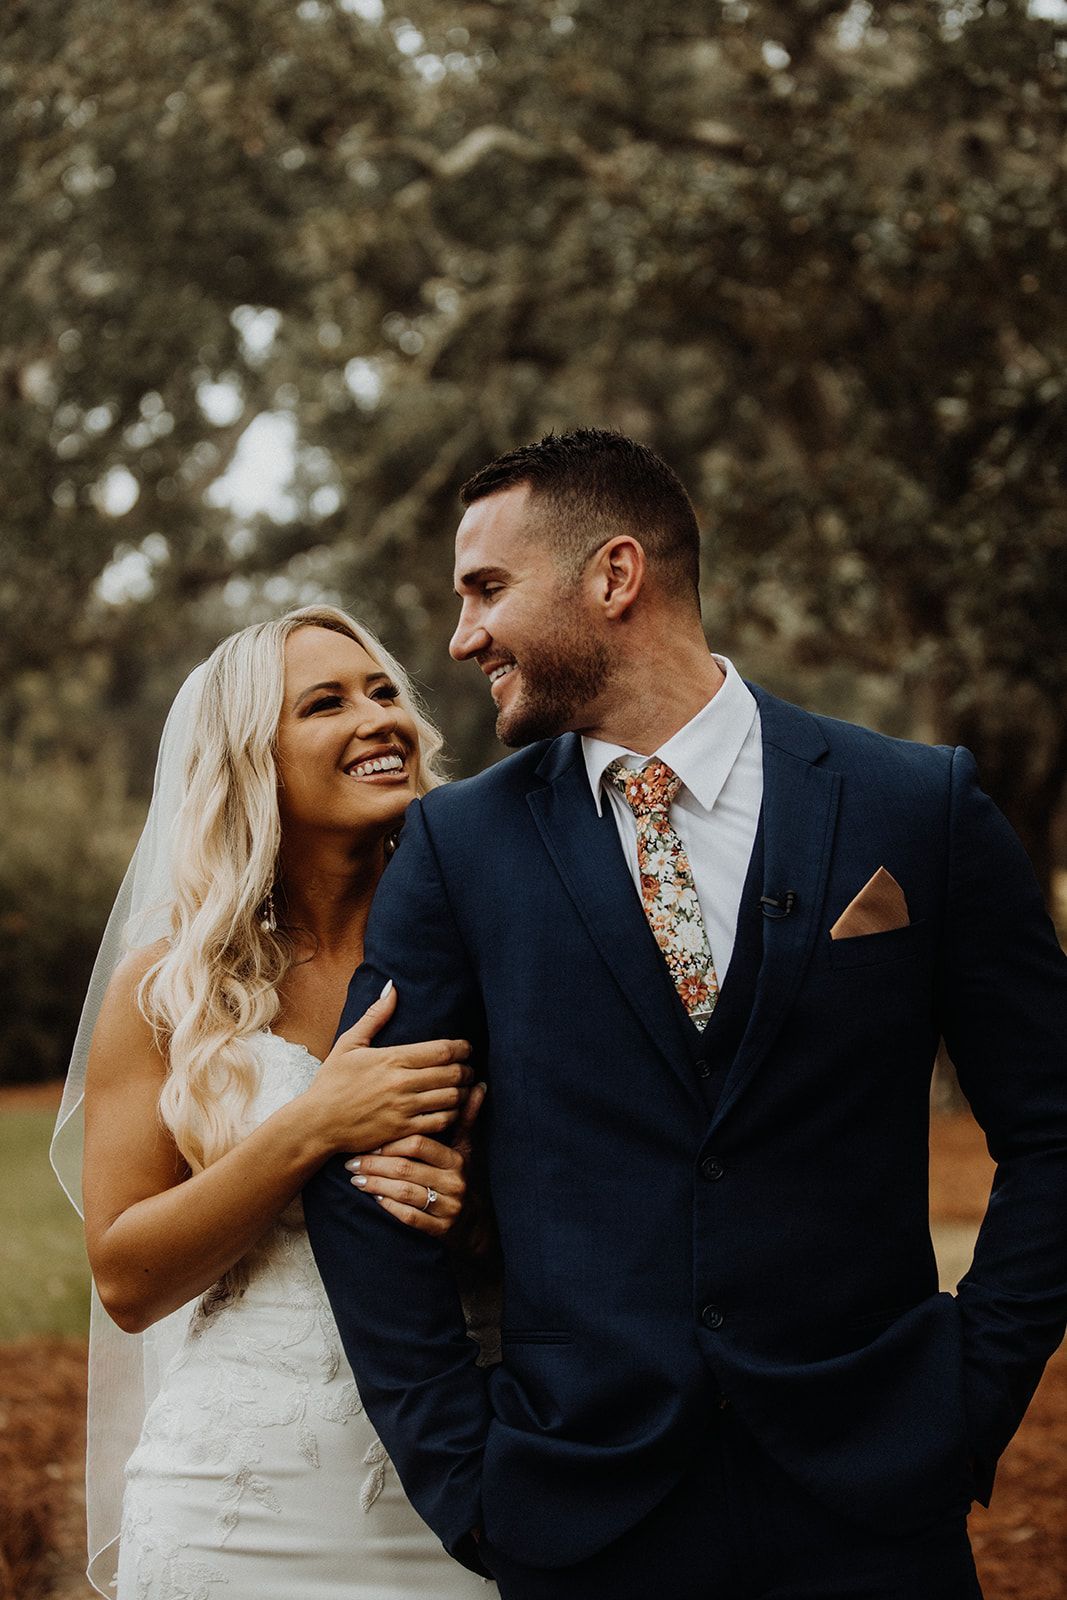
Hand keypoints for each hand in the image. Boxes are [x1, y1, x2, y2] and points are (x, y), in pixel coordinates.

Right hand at [303, 983, 472, 1154]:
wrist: (317, 1123)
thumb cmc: (332, 1082)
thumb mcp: (349, 1044)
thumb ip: (375, 1016)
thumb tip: (392, 988)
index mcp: (392, 1058)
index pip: (442, 1050)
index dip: (462, 1048)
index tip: (466, 1048)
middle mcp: (402, 1083)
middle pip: (453, 1073)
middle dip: (468, 1069)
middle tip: (470, 1068)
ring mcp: (404, 1109)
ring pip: (451, 1099)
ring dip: (464, 1092)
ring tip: (465, 1088)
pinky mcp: (403, 1131)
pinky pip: (441, 1122)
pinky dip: (453, 1115)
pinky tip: (452, 1110)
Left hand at [344, 1081, 486, 1235]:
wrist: (475, 1222)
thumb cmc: (463, 1177)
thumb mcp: (466, 1149)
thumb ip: (466, 1118)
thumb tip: (478, 1085)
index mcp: (456, 1159)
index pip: (419, 1144)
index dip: (392, 1143)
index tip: (369, 1142)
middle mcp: (454, 1182)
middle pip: (406, 1168)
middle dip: (375, 1164)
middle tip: (352, 1161)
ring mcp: (448, 1207)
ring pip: (405, 1193)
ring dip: (376, 1185)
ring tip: (356, 1178)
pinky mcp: (441, 1230)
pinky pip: (409, 1217)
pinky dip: (389, 1207)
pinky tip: (375, 1199)